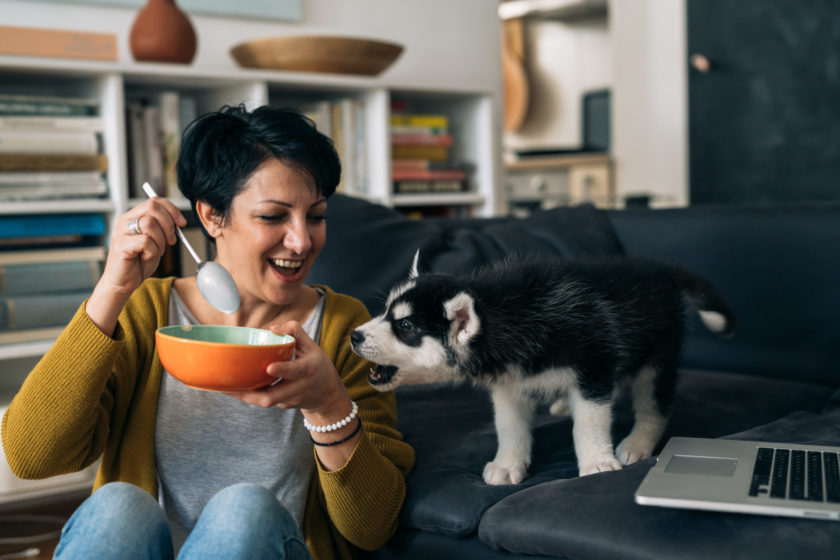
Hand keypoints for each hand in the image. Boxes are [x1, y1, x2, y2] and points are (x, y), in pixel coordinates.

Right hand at [100, 198, 186, 297]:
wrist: (123, 283)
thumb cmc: (138, 262)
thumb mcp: (155, 241)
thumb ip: (162, 228)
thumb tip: (178, 220)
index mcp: (132, 217)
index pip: (154, 201)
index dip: (172, 210)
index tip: (182, 223)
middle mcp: (124, 221)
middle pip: (152, 208)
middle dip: (168, 224)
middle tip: (170, 241)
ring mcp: (120, 232)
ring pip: (150, 223)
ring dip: (160, 240)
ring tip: (155, 251)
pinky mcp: (121, 245)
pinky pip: (146, 241)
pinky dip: (152, 251)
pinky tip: (146, 257)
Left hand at [226, 321, 350, 417]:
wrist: (327, 395)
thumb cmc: (318, 366)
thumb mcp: (312, 346)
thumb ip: (295, 331)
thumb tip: (272, 327)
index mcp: (308, 370)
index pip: (295, 371)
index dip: (282, 370)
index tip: (269, 367)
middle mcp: (298, 388)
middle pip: (273, 397)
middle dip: (251, 394)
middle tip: (230, 387)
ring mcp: (289, 399)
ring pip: (264, 401)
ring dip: (244, 396)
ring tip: (223, 388)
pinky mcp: (282, 405)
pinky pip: (264, 399)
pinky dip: (249, 395)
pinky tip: (233, 388)